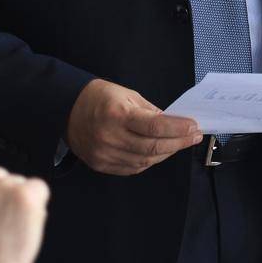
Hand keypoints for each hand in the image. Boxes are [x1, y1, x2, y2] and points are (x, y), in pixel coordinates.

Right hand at [65, 78, 201, 175]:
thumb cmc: (100, 98)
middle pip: (152, 147)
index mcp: (117, 115)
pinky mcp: (100, 164)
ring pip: (144, 161)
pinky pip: (132, 168)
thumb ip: (151, 111)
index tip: (195, 127)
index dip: (178, 129)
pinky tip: (160, 152)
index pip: (154, 126)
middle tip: (194, 136)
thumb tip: (175, 123)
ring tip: (179, 143)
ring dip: (166, 153)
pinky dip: (150, 161)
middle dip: (178, 143)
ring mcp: (104, 154)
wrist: (66, 110)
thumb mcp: (128, 95)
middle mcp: (109, 137)